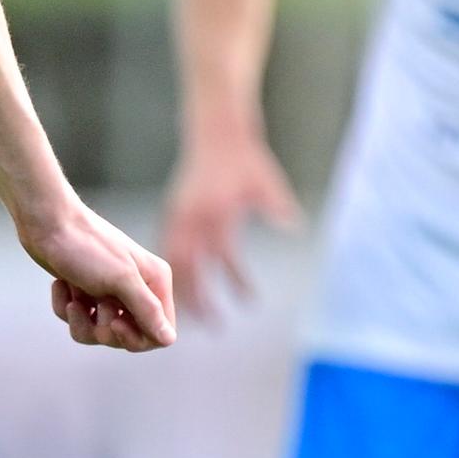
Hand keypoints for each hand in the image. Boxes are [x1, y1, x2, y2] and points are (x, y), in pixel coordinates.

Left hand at [22, 197, 177, 352]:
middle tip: (94, 306)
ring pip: (98, 332)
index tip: (115, 324)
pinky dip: (64, 307)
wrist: (47, 224)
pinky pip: (77, 320)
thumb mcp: (120, 279)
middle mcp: (136, 289)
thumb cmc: (86, 247)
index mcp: (155, 283)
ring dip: (80, 321)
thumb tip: (169, 340)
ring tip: (73, 299)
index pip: (159, 332)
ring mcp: (109, 293)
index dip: (136, 337)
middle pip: (127, 337)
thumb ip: (146, 310)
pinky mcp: (84, 293)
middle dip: (104, 329)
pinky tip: (60, 286)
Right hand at [159, 127, 302, 320]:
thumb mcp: (266, 181)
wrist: (216, 132)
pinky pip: (166, 249)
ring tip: (187, 313)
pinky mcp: (173, 213)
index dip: (236, 281)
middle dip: (199, 298)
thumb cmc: (246, 157)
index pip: (225, 257)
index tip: (249, 303)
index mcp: (216, 214)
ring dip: (182, 289)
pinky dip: (169, 270)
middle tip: (211, 325)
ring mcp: (179, 216)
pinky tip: (172, 286)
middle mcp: (193, 219)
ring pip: (174, 263)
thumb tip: (292, 227)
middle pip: (191, 268)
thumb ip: (277, 205)